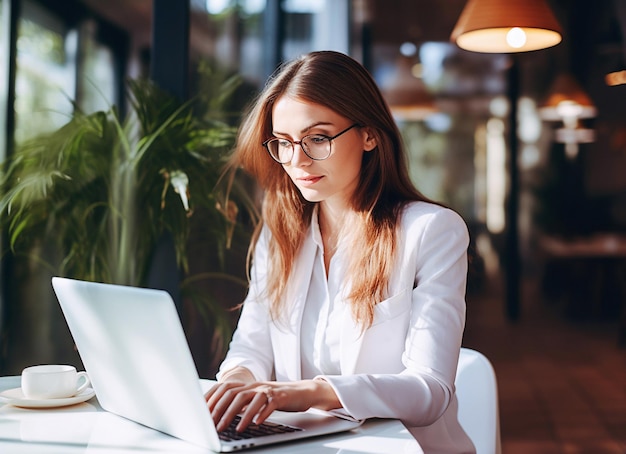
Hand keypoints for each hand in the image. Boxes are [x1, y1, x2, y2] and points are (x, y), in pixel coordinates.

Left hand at [205, 378, 339, 432]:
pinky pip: (270, 404)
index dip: (212, 398)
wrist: (302, 392)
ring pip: (250, 399)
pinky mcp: (281, 396)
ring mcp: (268, 390)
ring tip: (235, 429)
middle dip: (222, 410)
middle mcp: (255, 385)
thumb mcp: (256, 399)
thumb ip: (240, 403)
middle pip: (234, 394)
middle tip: (215, 425)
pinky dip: (262, 413)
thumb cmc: (276, 398)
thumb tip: (219, 415)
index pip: (224, 388)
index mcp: (247, 385)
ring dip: (241, 415)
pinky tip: (257, 423)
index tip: (203, 413)